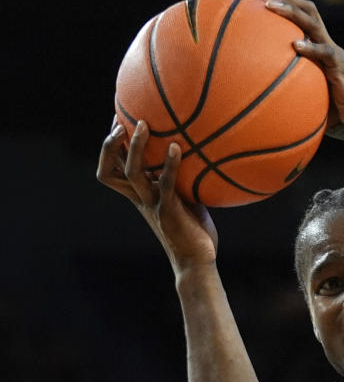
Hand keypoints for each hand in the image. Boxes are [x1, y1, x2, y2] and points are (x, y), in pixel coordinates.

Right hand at [97, 120, 217, 273]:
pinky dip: (170, 163)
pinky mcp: (169, 210)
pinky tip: (177, 147)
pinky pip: (165, 182)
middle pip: (108, 170)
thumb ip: (179, 179)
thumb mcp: (182, 199)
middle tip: (120, 122)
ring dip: (135, 147)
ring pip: (132, 171)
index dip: (109, 147)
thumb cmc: (193, 230)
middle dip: (110, 145)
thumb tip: (193, 152)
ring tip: (143, 124)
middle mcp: (140, 198)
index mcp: (139, 195)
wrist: (197, 261)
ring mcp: (152, 203)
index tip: (118, 120)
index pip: (111, 170)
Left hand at [260, 0, 343, 127]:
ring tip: (272, 8)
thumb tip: (260, 98)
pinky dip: (311, 48)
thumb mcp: (307, 94)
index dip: (285, 3)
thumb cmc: (332, 109)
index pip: (304, 15)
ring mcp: (334, 53)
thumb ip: (288, 89)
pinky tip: (296, 45)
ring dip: (292, 12)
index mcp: (319, 46)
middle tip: (262, 0)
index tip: (260, 1)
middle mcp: (326, 44)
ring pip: (314, 23)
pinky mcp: (341, 67)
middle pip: (308, 10)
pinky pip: (325, 53)